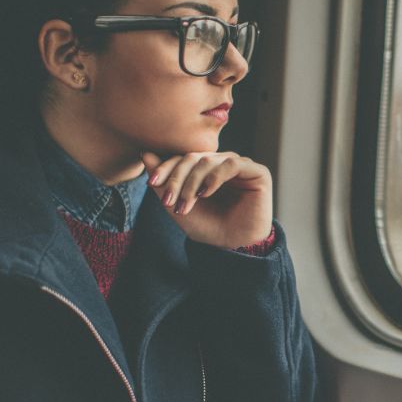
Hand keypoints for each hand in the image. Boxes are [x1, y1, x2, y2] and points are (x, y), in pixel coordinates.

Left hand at [141, 151, 272, 248]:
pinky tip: (206, 193)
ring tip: (186, 204)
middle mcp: (223, 163)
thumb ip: (164, 183)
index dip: (166, 168)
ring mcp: (240, 166)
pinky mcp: (257, 172)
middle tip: (168, 200)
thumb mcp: (179, 206)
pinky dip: (215, 177)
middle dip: (177, 179)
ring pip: (209, 161)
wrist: (234, 246)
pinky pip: (231, 164)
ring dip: (193, 182)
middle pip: (193, 158)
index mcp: (206, 168)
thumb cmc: (209, 227)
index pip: (183, 158)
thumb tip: (145, 154)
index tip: (152, 183)